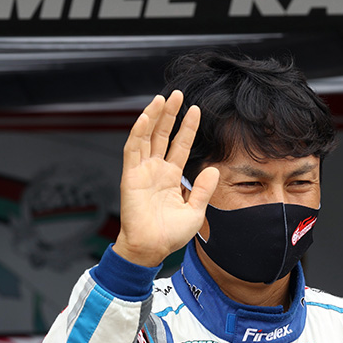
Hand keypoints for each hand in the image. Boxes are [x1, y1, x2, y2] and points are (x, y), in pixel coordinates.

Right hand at [112, 90, 219, 267]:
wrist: (151, 248)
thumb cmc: (170, 234)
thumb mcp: (195, 211)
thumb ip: (203, 189)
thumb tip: (213, 169)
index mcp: (171, 177)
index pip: (180, 146)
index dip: (187, 128)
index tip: (196, 110)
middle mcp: (156, 170)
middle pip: (163, 135)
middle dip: (170, 115)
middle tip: (177, 94)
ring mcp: (142, 171)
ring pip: (147, 137)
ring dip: (154, 117)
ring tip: (163, 98)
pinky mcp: (130, 175)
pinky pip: (133, 149)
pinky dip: (139, 132)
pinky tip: (147, 116)